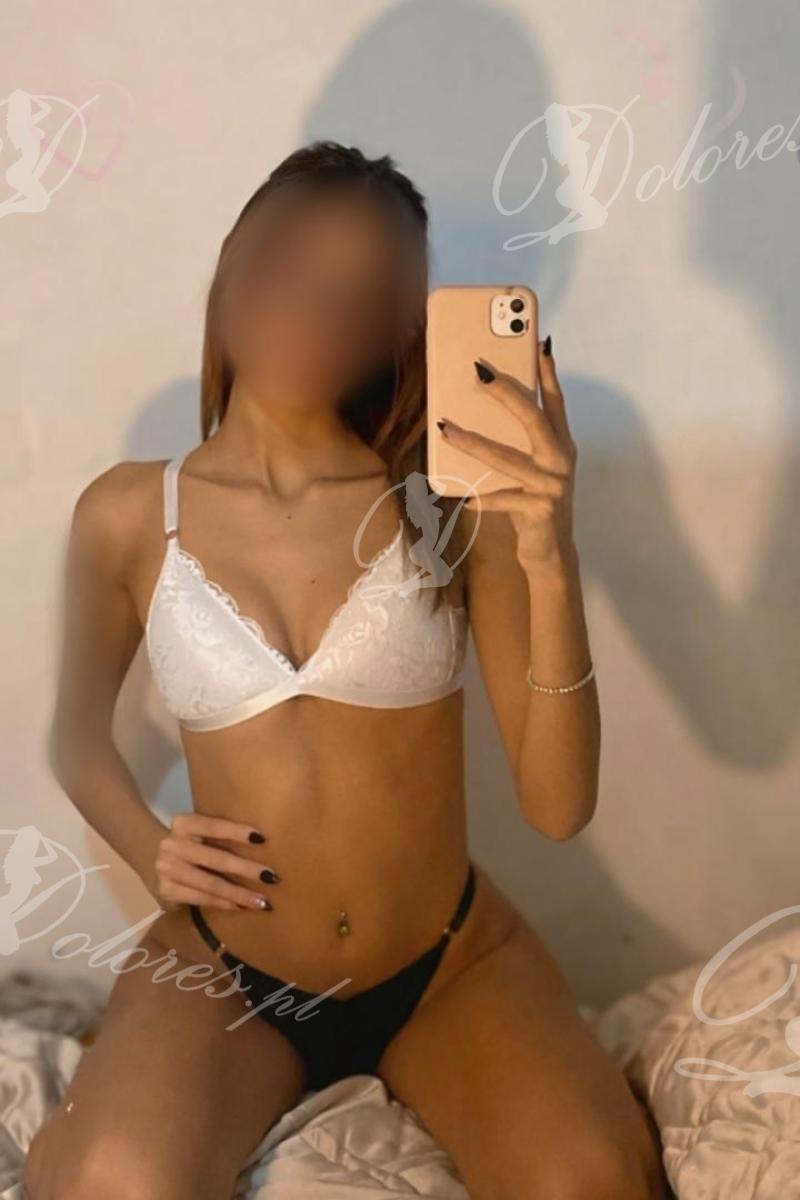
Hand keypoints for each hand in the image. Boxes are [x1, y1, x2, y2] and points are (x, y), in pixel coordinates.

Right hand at [149, 813, 280, 911]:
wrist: (148, 855)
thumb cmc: (188, 841)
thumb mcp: (196, 831)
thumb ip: (217, 836)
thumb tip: (261, 845)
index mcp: (184, 823)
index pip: (214, 826)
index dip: (237, 832)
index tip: (262, 838)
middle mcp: (172, 844)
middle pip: (217, 859)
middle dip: (247, 869)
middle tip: (272, 877)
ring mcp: (167, 869)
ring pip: (211, 884)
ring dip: (240, 894)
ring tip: (263, 901)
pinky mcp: (166, 890)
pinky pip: (202, 898)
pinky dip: (224, 903)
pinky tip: (241, 906)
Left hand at [438, 339, 576, 572]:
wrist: (552, 553)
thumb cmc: (535, 503)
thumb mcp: (534, 470)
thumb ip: (521, 443)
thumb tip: (481, 414)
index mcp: (561, 445)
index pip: (555, 402)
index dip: (548, 373)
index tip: (539, 343)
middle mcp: (560, 461)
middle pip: (534, 419)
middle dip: (507, 393)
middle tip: (481, 373)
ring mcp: (551, 486)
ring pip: (507, 459)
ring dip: (474, 443)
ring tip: (446, 429)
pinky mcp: (538, 511)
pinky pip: (504, 501)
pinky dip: (483, 501)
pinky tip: (465, 499)